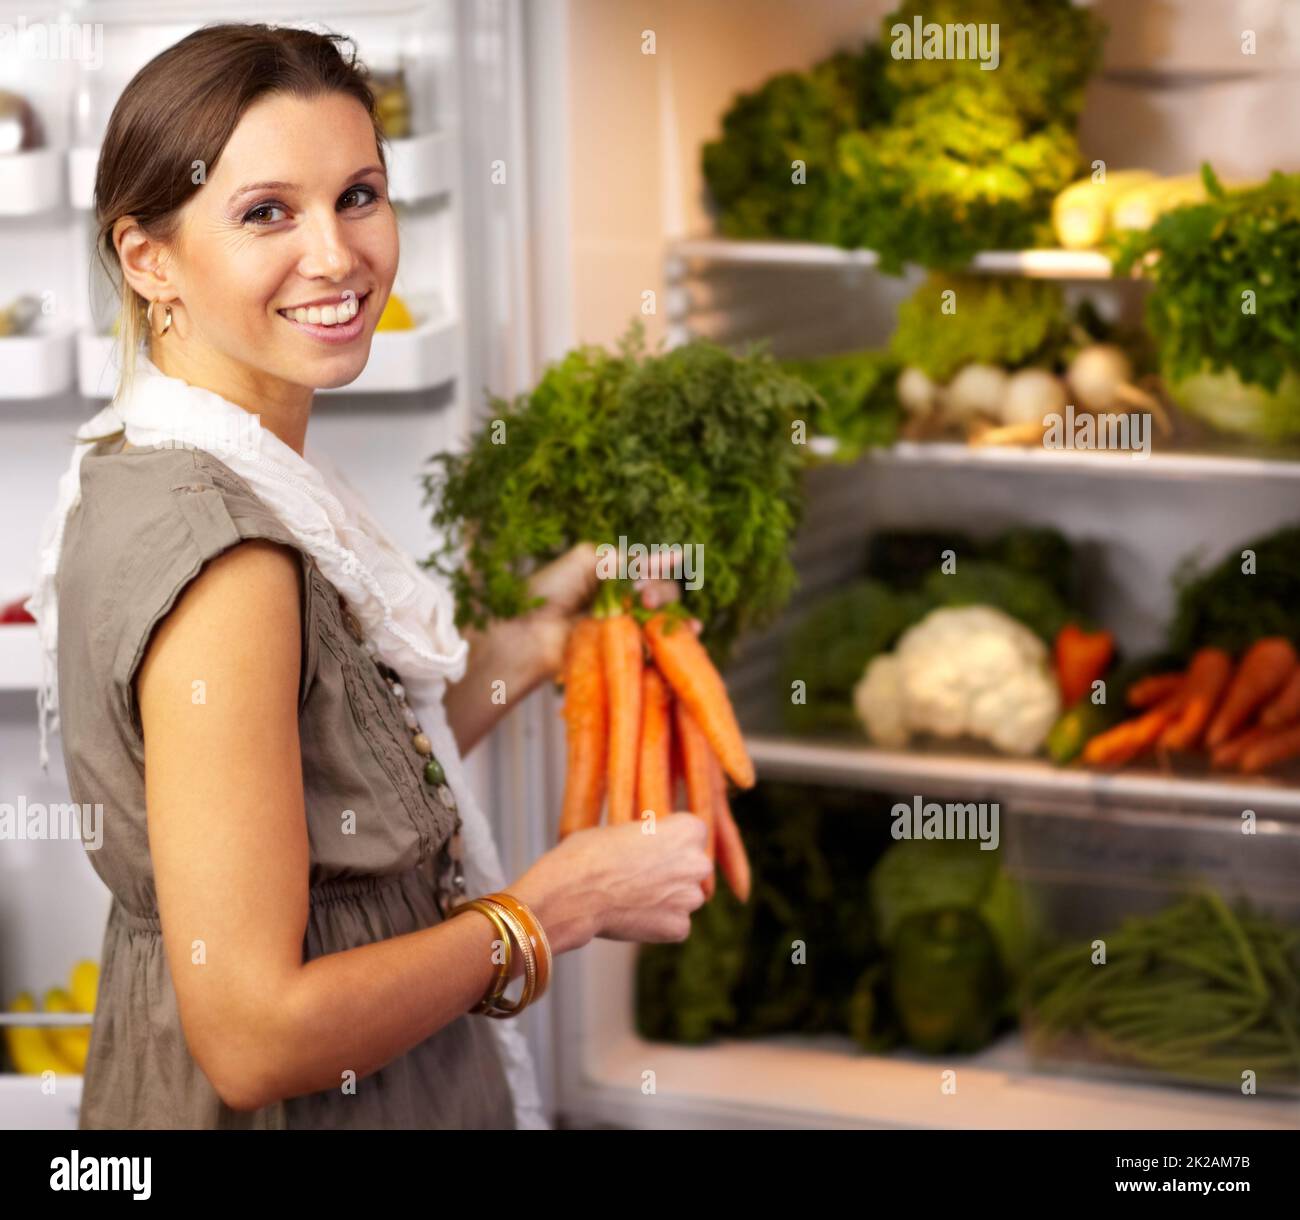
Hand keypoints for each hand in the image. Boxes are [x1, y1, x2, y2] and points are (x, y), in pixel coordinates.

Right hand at [508, 814, 711, 952]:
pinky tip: (632, 918)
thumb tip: (648, 847)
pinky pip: (675, 925)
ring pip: (685, 898)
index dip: (670, 842)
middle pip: (693, 867)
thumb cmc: (588, 853)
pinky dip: (658, 925)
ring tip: (632, 898)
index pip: (691, 834)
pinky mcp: (679, 928)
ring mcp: (690, 898)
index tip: (651, 848)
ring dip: (667, 899)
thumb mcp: (621, 830)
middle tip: (642, 876)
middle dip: (674, 871)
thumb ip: (647, 837)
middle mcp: (697, 862)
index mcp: (688, 829)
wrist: (571, 894)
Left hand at [519, 542, 689, 682]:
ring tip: (658, 610)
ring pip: (665, 619)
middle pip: (662, 594)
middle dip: (662, 590)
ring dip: (674, 613)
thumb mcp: (587, 559)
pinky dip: (677, 637)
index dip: (663, 565)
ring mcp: (625, 630)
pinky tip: (691, 631)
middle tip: (644, 596)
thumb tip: (670, 556)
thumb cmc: (549, 592)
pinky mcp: (625, 653)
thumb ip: (626, 558)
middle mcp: (622, 603)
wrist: (529, 632)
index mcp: (612, 579)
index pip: (649, 570)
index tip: (674, 559)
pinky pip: (657, 646)